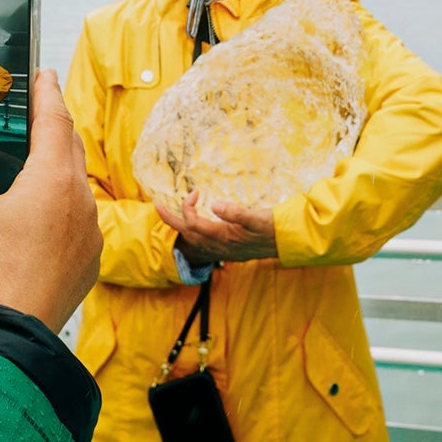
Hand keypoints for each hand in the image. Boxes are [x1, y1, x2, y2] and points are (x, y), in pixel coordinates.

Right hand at [0, 69, 100, 331]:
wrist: (5, 336)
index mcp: (54, 179)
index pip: (54, 120)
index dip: (46, 92)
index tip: (45, 74)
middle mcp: (81, 203)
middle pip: (69, 151)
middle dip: (53, 129)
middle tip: (38, 113)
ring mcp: (88, 235)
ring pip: (72, 189)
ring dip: (53, 174)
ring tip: (29, 171)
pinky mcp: (85, 264)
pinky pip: (74, 224)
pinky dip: (56, 211)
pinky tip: (34, 221)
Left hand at [154, 190, 278, 263]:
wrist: (284, 242)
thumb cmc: (271, 228)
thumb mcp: (256, 218)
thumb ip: (235, 212)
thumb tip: (214, 204)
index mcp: (221, 235)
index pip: (192, 223)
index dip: (187, 207)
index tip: (195, 192)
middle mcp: (218, 244)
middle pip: (186, 233)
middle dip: (170, 219)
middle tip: (157, 204)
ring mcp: (221, 249)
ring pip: (192, 240)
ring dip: (179, 226)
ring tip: (171, 213)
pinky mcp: (226, 249)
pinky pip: (201, 243)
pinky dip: (191, 233)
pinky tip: (193, 227)